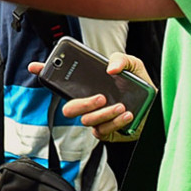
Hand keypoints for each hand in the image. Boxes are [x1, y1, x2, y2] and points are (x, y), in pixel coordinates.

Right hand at [27, 52, 153, 139]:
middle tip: (101, 97)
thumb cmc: (140, 85)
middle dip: (83, 104)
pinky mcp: (106, 131)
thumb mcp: (133, 65)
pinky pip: (102, 131)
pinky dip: (115, 122)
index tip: (35, 66)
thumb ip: (121, 59)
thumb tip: (110, 69)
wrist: (156, 105)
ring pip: (87, 121)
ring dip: (104, 113)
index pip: (60, 80)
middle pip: (69, 108)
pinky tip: (127, 114)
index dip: (44, 72)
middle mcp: (88, 102)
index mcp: (88, 85)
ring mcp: (95, 118)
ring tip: (121, 106)